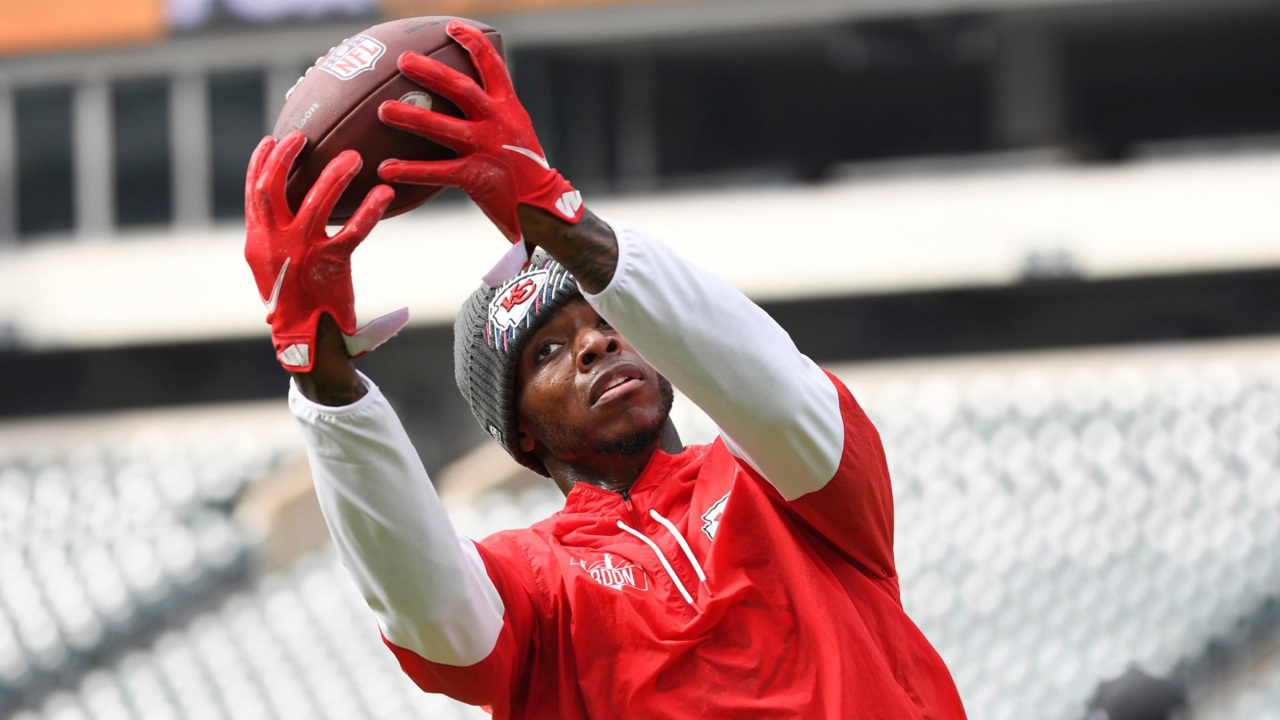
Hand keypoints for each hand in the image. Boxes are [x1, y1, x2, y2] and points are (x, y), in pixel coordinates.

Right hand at [244, 131, 406, 372]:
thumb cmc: (295, 302)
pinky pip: (352, 232)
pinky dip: (370, 211)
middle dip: (287, 158)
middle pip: (273, 188)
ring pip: (314, 204)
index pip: (253, 193)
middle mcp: (274, 244)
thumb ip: (278, 237)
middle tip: (306, 137)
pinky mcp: (329, 266)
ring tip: (353, 157)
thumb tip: (293, 208)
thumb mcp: (275, 268)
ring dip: (334, 176)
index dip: (260, 163)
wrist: (305, 341)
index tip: (272, 139)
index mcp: (258, 242)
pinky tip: (385, 195)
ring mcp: (300, 254)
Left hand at [376, 20, 583, 282]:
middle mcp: (498, 123)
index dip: (471, 43)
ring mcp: (487, 149)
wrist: (542, 206)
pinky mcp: (476, 177)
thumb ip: (493, 110)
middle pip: (461, 89)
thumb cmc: (524, 167)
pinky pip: (437, 171)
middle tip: (402, 60)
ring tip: (383, 110)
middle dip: (430, 72)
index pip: (491, 65)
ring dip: (412, 117)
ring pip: (444, 128)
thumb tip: (463, 93)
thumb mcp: (516, 130)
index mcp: (508, 107)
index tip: (451, 27)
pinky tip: (386, 169)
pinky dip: (410, 171)